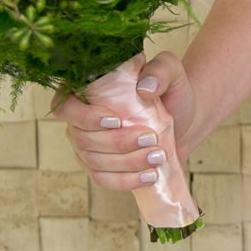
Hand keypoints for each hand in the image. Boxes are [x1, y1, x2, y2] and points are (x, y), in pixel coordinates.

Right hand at [52, 51, 196, 191]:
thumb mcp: (171, 71)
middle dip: (117, 143)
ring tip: (157, 156)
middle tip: (151, 138)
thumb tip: (144, 88)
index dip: (84, 117)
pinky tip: (149, 176)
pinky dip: (125, 180)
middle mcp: (79, 119)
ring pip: (94, 162)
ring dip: (126, 162)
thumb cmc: (170, 91)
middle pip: (83, 139)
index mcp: (85, 90)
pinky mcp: (101, 167)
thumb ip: (161, 70)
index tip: (116, 121)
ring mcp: (87, 146)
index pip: (66, 106)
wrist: (185, 120)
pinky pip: (103, 179)